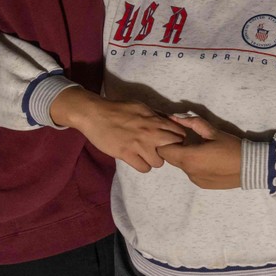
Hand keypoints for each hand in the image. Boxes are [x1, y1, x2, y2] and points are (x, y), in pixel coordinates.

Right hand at [51, 88, 185, 172]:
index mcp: (155, 121)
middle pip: (173, 148)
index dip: (178, 138)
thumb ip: (156, 115)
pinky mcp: (127, 154)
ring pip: (159, 163)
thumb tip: (169, 120)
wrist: (95, 114)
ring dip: (154, 160)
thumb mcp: (141, 107)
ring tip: (146, 155)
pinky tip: (137, 159)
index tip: (171, 140)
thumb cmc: (118, 108)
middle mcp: (151, 134)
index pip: (179, 133)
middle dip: (169, 150)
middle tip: (159, 149)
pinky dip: (142, 165)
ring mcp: (139, 145)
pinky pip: (144, 168)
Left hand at [157, 115, 241, 188]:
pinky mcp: (202, 185)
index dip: (167, 141)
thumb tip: (175, 117)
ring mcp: (195, 180)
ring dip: (185, 157)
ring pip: (181, 166)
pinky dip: (194, 166)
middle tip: (190, 141)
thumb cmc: (232, 147)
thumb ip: (192, 123)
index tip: (179, 135)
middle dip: (175, 149)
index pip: (163, 150)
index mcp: (189, 157)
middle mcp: (188, 171)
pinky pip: (191, 173)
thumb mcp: (213, 132)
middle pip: (170, 159)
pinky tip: (209, 161)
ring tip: (202, 150)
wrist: (251, 167)